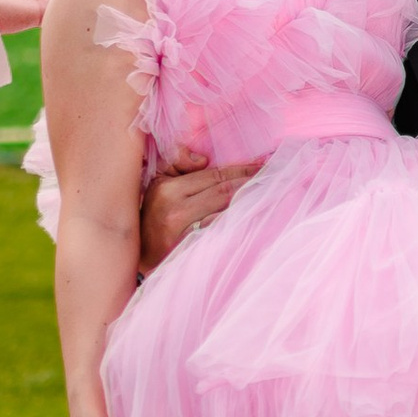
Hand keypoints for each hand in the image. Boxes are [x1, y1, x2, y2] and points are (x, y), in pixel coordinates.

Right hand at [138, 147, 263, 271]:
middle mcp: (175, 209)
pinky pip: (222, 232)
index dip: (241, 170)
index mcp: (168, 190)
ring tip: (273, 192)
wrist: (140, 256)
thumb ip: (177, 164)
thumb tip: (203, 159)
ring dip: (251, 202)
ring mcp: (184, 233)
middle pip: (224, 191)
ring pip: (226, 212)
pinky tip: (256, 217)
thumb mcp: (157, 184)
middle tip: (277, 175)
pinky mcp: (191, 250)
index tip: (265, 165)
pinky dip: (240, 223)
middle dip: (252, 182)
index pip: (214, 175)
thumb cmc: (152, 217)